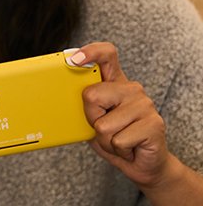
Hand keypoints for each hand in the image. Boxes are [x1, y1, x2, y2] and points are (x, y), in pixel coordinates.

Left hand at [75, 42, 184, 186]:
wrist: (141, 163)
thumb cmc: (114, 137)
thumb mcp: (93, 119)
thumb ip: (83, 105)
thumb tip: (59, 97)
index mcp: (115, 83)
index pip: (106, 55)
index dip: (90, 52)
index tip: (74, 59)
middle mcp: (132, 89)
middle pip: (92, 96)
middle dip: (91, 119)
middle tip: (105, 128)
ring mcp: (145, 105)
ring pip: (103, 125)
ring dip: (105, 140)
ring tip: (118, 140)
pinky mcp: (155, 124)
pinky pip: (118, 140)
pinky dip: (118, 150)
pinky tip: (129, 148)